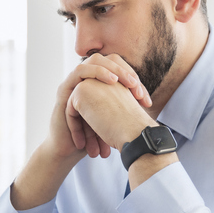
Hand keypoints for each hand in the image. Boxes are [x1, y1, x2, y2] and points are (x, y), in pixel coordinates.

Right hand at [10, 54, 151, 210]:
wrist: (71, 152)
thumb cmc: (94, 138)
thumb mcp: (114, 121)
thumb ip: (126, 109)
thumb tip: (149, 109)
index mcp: (99, 84)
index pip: (119, 70)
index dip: (134, 80)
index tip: (145, 100)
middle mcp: (86, 80)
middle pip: (108, 60)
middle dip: (126, 72)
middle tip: (137, 89)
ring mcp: (74, 83)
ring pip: (93, 60)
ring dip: (112, 69)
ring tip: (126, 83)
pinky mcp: (64, 89)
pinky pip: (79, 72)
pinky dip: (97, 73)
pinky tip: (112, 81)